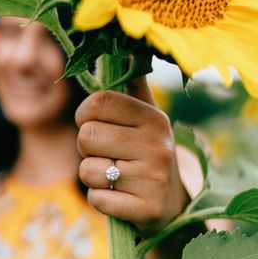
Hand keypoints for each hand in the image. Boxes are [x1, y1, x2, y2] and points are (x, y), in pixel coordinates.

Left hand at [75, 78, 188, 236]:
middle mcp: (157, 145)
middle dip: (86, 148)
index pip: (99, 102)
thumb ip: (134, 85)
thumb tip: (128, 49)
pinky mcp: (146, 209)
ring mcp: (153, 179)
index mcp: (154, 118)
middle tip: (107, 154)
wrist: (173, 206)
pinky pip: (97, 199)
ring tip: (115, 176)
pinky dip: (101, 200)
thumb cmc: (148, 154)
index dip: (84, 114)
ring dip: (92, 176)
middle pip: (86, 136)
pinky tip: (120, 197)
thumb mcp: (148, 119)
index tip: (92, 123)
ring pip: (87, 170)